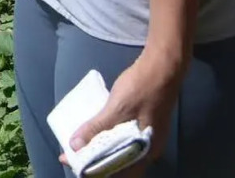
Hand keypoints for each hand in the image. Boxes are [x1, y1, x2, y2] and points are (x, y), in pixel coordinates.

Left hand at [61, 50, 182, 175]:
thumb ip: (97, 128)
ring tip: (80, 145)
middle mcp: (148, 149)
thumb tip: (74, 145)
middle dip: (95, 161)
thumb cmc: (142, 88)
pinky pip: (123, 139)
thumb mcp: (116, 109)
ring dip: (100, 150)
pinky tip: (96, 132)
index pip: (118, 173)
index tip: (73, 163)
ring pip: (120, 150)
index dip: (94, 170)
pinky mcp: (143, 125)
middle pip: (119, 164)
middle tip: (72, 154)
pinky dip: (108, 139)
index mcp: (146, 151)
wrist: (162, 67)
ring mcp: (147, 136)